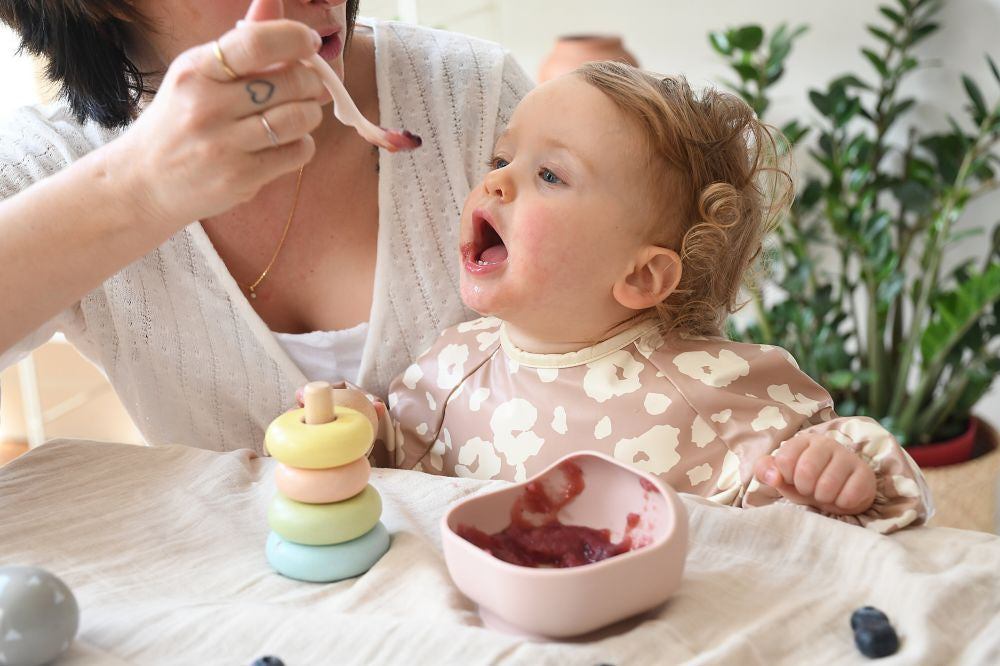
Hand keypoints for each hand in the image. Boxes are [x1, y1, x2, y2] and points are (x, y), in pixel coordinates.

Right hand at [114, 0, 325, 231]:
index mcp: (197, 70)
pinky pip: (298, 152)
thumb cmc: (179, 122)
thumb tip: (271, 1)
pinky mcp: (241, 177)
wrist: (143, 183)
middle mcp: (207, 105)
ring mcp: (224, 144)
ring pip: (300, 118)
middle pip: (290, 81)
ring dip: (310, 114)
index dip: (293, 38)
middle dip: (311, 82)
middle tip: (307, 88)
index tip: (309, 43)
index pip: (255, 43)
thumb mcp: (198, 76)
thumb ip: (240, 42)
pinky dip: (301, 145)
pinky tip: (284, 144)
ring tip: (297, 116)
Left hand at [754, 433, 876, 514]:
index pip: (784, 459)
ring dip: (822, 497)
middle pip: (805, 471)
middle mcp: (827, 443)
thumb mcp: (781, 477)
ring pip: (827, 486)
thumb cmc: (805, 482)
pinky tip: (841, 497)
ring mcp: (848, 457)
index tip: (792, 479)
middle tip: (809, 488)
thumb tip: (773, 477)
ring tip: (824, 493)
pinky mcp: (865, 474)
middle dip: (804, 488)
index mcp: (803, 440)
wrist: (837, 494)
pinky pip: (848, 496)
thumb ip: (765, 471)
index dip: (786, 476)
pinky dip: (840, 503)